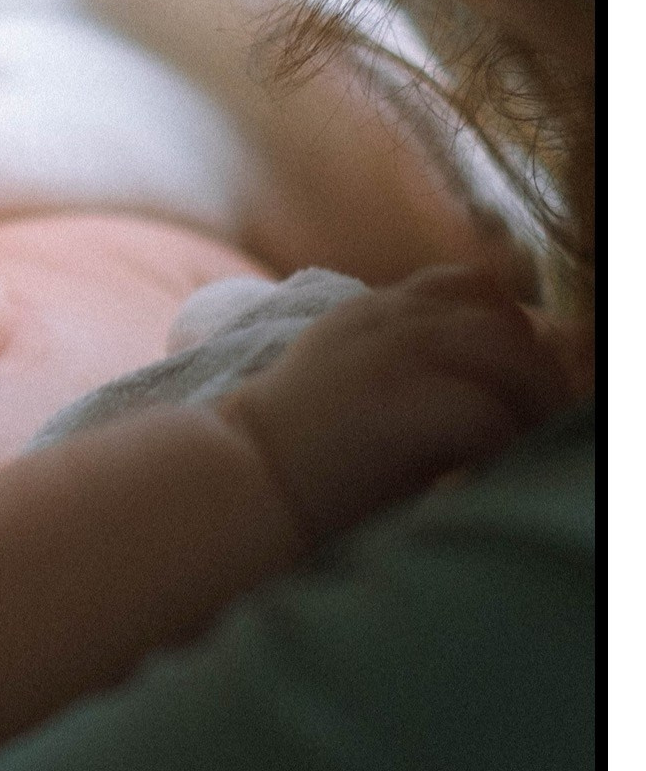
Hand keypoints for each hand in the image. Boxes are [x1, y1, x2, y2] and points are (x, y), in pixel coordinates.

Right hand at [217, 264, 574, 551]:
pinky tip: (486, 472)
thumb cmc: (294, 458)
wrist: (237, 483)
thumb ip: (405, 371)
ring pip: (507, 354)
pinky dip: (501, 447)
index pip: (471, 287)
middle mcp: (384, 322)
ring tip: (521, 448)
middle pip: (500, 315)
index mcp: (371, 314)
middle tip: (533, 423)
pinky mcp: (394, 404)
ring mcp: (390, 357)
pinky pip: (487, 415)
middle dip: (531, 369)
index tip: (514, 385)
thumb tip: (487, 398)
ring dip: (528, 405)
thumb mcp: (350, 386)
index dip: (507, 330)